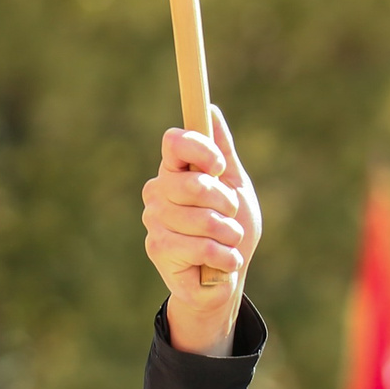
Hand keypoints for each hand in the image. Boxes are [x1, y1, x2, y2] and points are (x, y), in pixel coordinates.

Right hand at [140, 108, 259, 356]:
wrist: (225, 277)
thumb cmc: (229, 230)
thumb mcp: (235, 186)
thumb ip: (223, 151)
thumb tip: (211, 111)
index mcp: (174, 171)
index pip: (175, 142)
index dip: (201, 150)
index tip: (220, 167)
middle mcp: (157, 192)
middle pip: (193, 182)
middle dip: (224, 202)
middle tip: (230, 216)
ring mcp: (154, 221)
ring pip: (202, 219)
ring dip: (228, 234)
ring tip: (229, 242)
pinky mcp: (157, 250)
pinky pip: (201, 246)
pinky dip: (225, 256)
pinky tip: (225, 262)